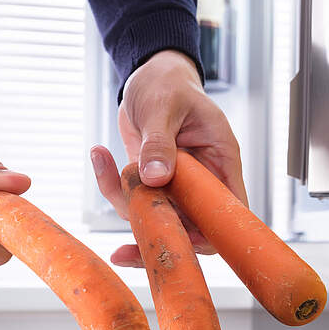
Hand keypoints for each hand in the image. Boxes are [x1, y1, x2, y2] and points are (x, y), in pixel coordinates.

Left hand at [91, 49, 244, 266]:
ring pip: (156, 219)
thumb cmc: (168, 84)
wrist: (149, 77)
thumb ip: (160, 142)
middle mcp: (201, 180)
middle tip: (122, 252)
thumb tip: (155, 177)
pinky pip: (132, 201)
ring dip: (124, 204)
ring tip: (102, 161)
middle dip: (157, 240)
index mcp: (221, 160)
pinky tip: (99, 155)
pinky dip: (110, 185)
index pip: (229, 211)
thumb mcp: (165, 106)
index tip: (181, 241)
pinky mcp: (151, 185)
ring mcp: (175, 186)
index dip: (212, 234)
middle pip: (191, 228)